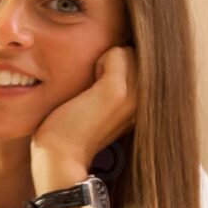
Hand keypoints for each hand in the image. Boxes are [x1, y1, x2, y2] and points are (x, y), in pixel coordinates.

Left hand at [31, 47, 136, 187]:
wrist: (61, 156)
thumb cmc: (73, 131)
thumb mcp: (103, 107)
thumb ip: (116, 87)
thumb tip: (116, 58)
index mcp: (145, 105)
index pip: (143, 63)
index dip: (118, 68)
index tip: (98, 91)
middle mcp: (146, 100)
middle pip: (137, 54)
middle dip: (114, 61)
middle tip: (93, 88)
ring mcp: (135, 95)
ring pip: (129, 51)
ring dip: (106, 61)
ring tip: (90, 89)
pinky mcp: (116, 91)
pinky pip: (116, 52)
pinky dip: (99, 61)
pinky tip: (87, 87)